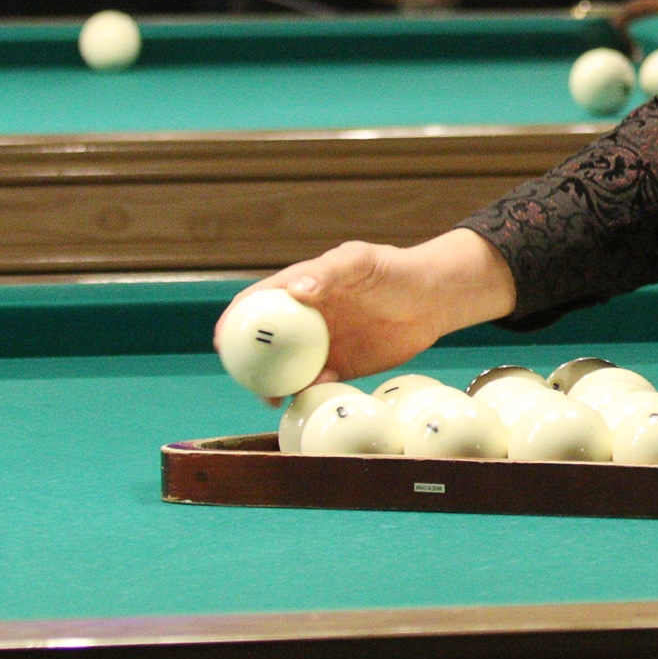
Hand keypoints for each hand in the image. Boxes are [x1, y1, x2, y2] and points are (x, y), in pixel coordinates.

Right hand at [214, 228, 515, 404]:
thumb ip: (328, 273)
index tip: (224, 341)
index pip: (257, 303)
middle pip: (263, 344)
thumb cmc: (396, 271)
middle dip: (247, 363)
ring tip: (276, 396)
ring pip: (284, 369)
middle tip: (247, 379)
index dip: (235, 320)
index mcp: (301, 289)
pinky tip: (316, 392)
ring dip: (274, 384)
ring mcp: (321, 345)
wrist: (434, 299)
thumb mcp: (360, 262)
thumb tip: (296, 291)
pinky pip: (315, 384)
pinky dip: (308, 392)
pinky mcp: (340, 367)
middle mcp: (305, 319)